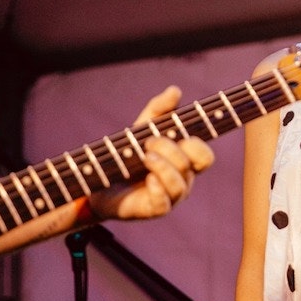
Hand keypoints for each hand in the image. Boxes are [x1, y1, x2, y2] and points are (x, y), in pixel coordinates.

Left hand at [88, 86, 214, 219]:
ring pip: (180, 183)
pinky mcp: (154, 210)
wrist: (96, 181)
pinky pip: (164, 202)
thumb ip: (159, 109)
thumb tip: (176, 90)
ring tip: (143, 157)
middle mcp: (182, 180)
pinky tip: (146, 178)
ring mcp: (170, 197)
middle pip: (195, 165)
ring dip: (162, 164)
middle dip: (173, 148)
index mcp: (183, 162)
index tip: (180, 134)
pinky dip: (156, 186)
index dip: (197, 144)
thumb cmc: (125, 154)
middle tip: (149, 142)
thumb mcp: (141, 127)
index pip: (205, 156)